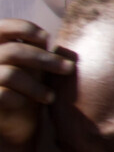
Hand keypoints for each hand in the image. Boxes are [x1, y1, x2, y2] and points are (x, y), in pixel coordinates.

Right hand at [0, 20, 72, 146]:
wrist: (13, 124)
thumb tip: (48, 37)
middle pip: (14, 52)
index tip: (47, 38)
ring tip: (51, 97)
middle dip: (46, 60)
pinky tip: (26, 104)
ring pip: (11, 75)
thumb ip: (34, 49)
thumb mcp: (30, 66)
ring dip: (36, 86)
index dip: (25, 28)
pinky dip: (20, 99)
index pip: (3, 27)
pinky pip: (3, 95)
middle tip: (69, 68)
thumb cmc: (23, 89)